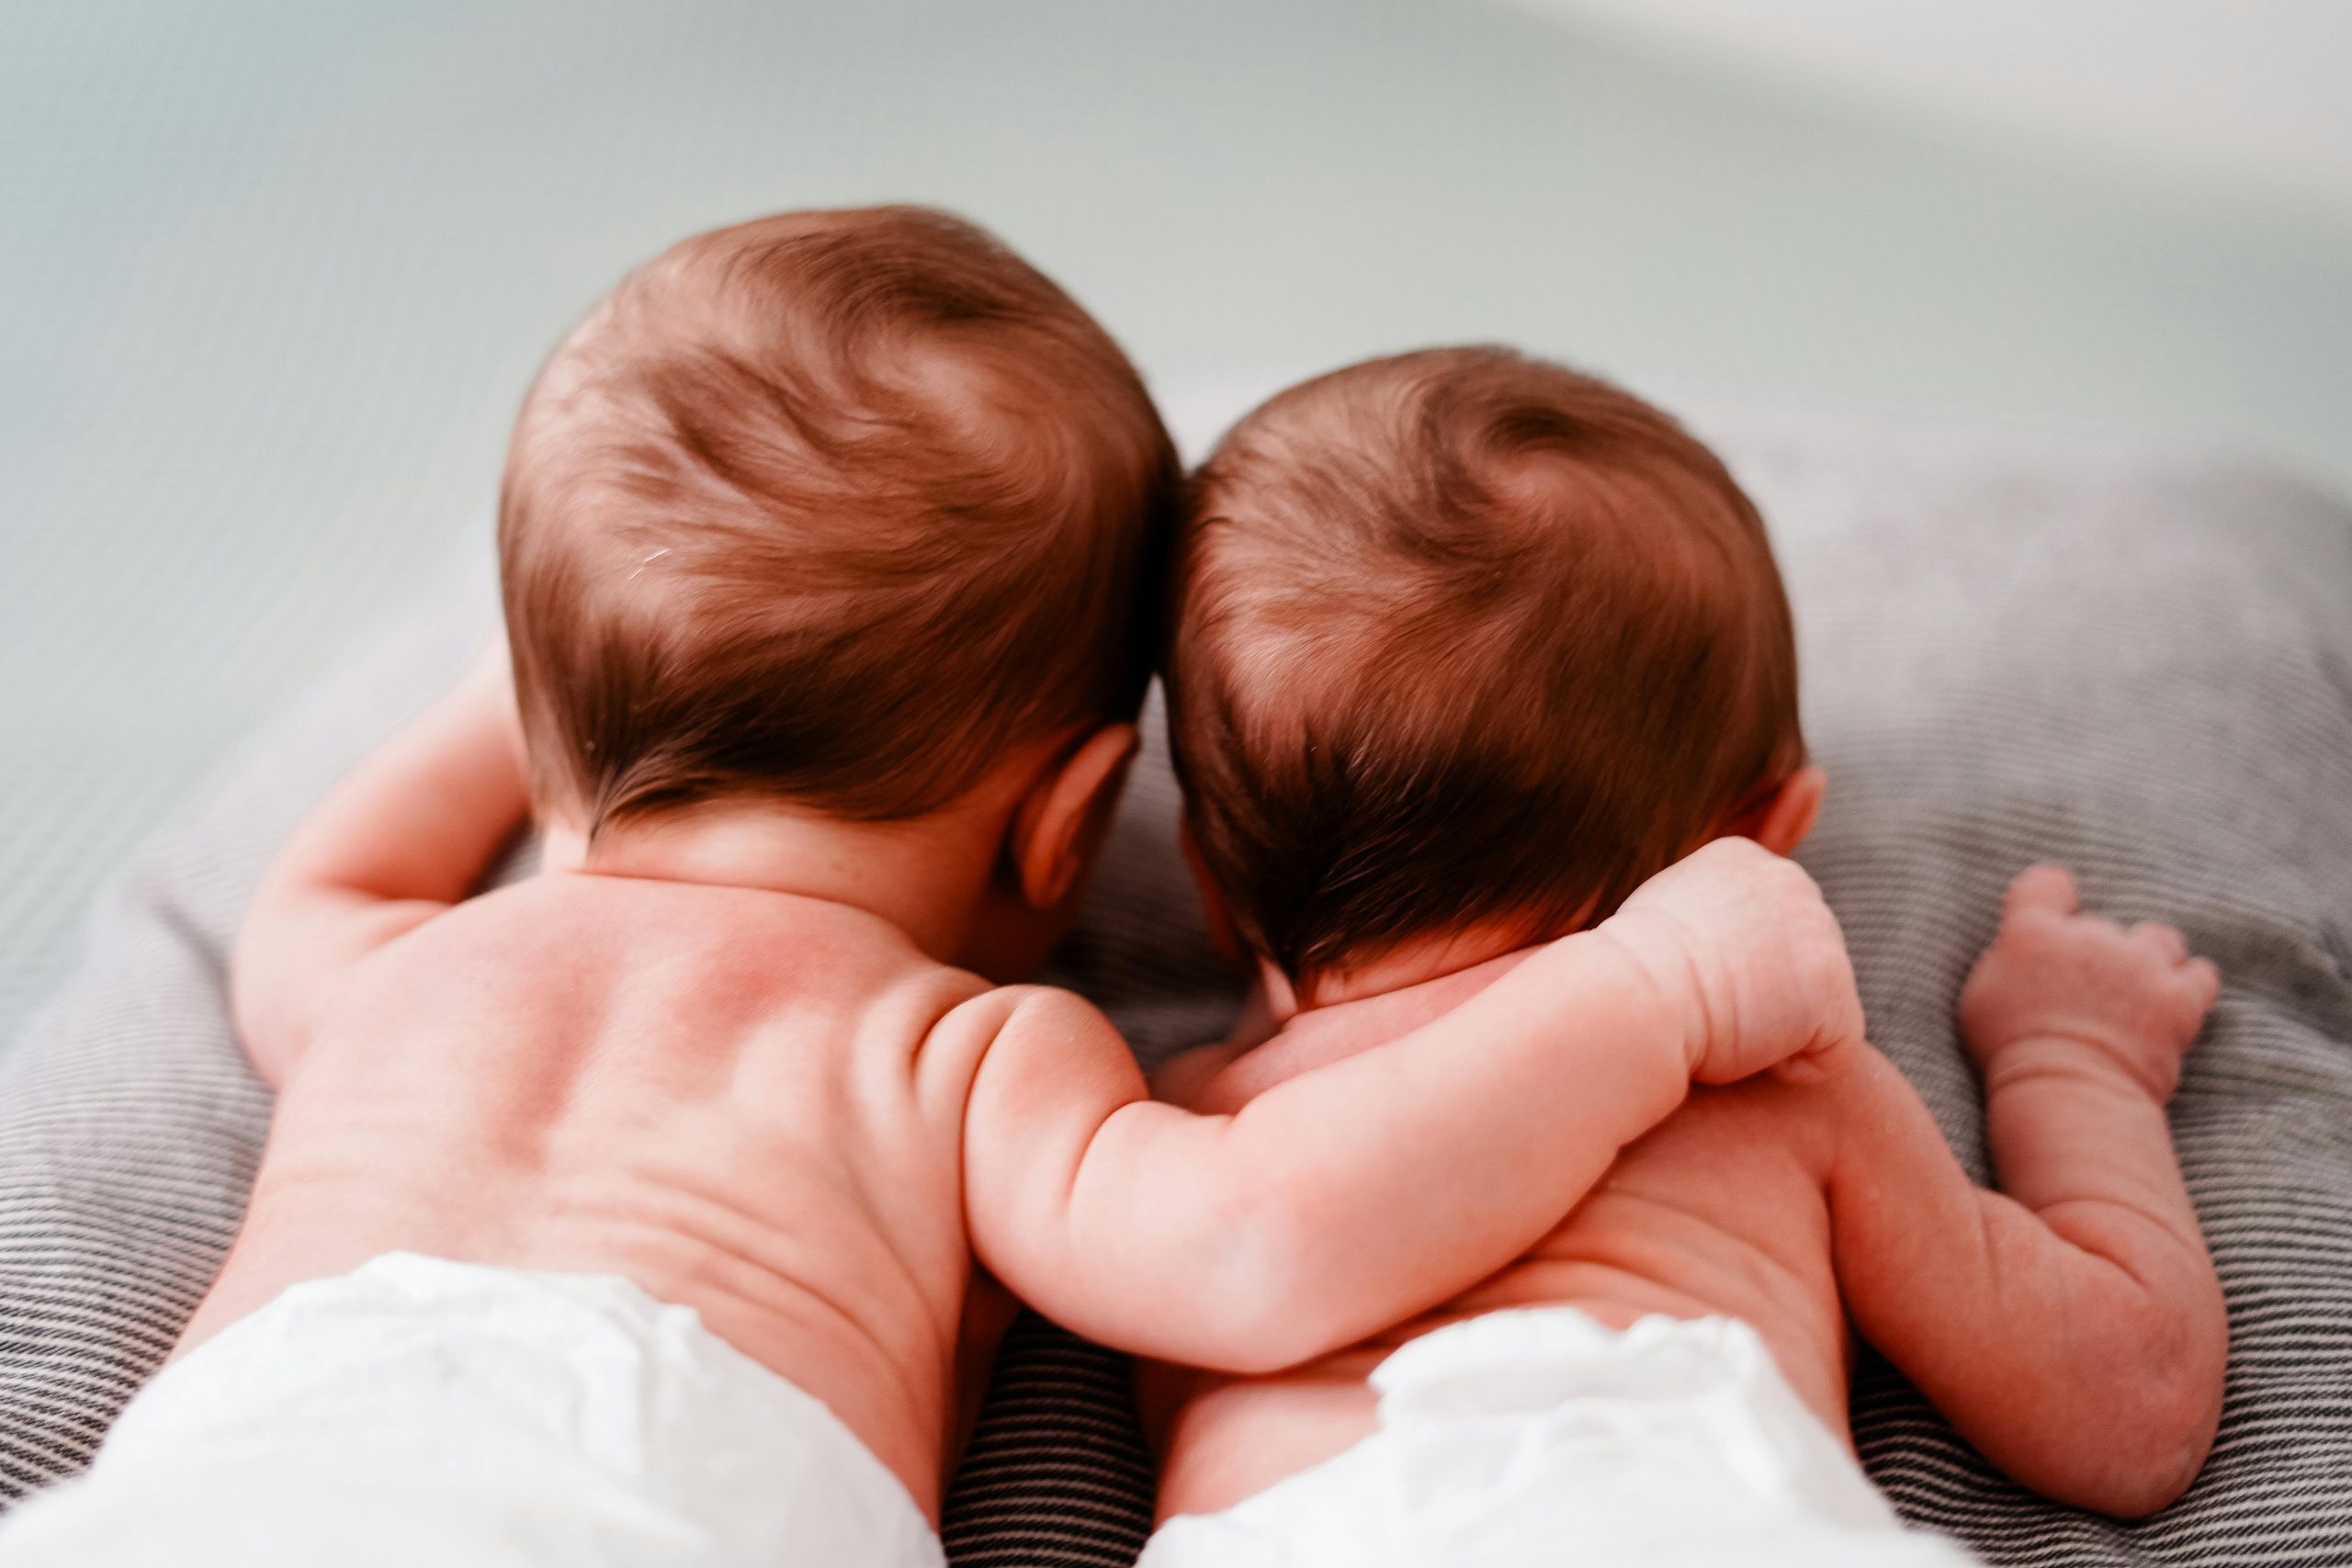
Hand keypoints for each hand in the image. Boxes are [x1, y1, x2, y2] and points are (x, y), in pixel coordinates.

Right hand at [1597, 836, 1864, 1084]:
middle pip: (1803, 959)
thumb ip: (1709, 915)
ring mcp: (1820, 933)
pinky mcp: (1834, 991)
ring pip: (1819, 1003)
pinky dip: (1792, 1067)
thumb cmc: (1628, 974)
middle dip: (1768, 993)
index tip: (1692, 983)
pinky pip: (1832, 1049)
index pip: (1769, 924)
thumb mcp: (1664, 916)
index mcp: (1745, 860)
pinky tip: (1742, 1050)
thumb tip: (1724, 944)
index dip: (1739, 968)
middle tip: (1708, 1010)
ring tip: (1722, 1027)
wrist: (1632, 995)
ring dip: (1777, 1027)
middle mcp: (1791, 881)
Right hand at [1959, 865, 2219, 1102]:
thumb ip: (2008, 957)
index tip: (2054, 921)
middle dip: (2096, 952)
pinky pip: (2200, 974)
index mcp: (2033, 930)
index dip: (2052, 898)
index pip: (2047, 883)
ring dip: (2149, 960)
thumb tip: (2028, 946)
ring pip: (2157, 939)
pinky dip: (2189, 985)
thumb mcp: (1981, 996)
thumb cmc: (2011, 1054)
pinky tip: (2175, 1002)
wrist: (2066, 1093)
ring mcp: (2139, 963)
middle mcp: (2089, 935)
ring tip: (2136, 994)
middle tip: (2085, 994)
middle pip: (2101, 924)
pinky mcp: (2180, 997)